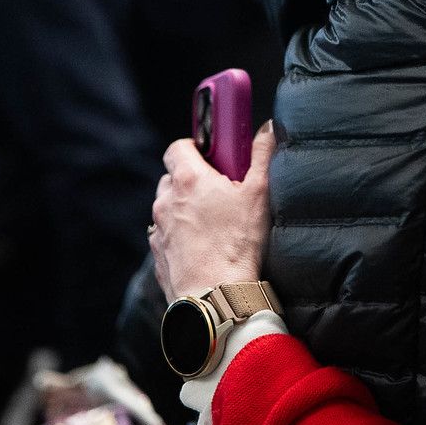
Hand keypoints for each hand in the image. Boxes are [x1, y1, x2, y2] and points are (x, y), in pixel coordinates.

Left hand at [151, 124, 276, 301]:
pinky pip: (165, 234)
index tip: (211, 156)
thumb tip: (267, 128)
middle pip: (172, 177)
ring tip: (213, 222)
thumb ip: (262, 155)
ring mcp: (158, 228)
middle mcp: (166, 200)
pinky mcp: (158, 254)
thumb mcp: (259, 193)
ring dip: (184, 208)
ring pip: (168, 207)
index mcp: (188, 179)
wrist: (216, 296)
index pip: (177, 147)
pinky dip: (179, 234)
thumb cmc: (238, 244)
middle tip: (219, 191)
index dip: (194, 147)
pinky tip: (203, 246)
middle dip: (192, 179)